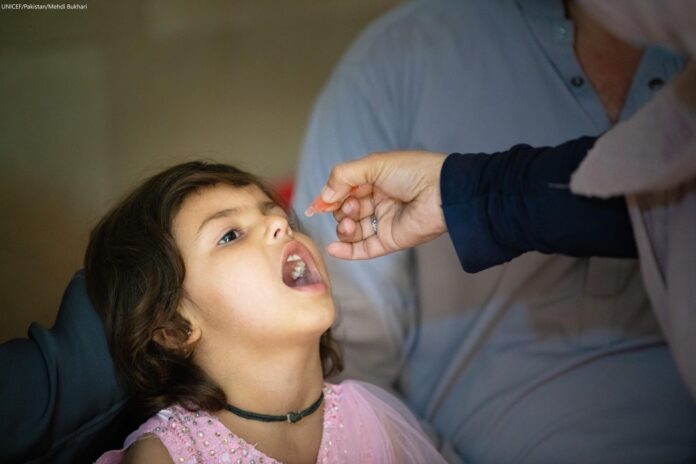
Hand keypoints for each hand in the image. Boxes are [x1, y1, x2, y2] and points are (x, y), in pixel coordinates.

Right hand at [305, 151, 447, 258]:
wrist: (443, 192)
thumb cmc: (413, 172)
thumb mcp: (373, 165)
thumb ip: (343, 177)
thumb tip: (323, 196)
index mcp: (374, 180)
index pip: (344, 190)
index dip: (329, 197)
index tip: (317, 206)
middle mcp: (378, 200)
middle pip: (345, 211)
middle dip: (341, 211)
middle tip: (351, 206)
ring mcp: (383, 222)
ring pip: (352, 231)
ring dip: (344, 228)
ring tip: (350, 224)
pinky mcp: (390, 240)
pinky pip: (364, 249)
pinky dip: (347, 251)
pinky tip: (334, 247)